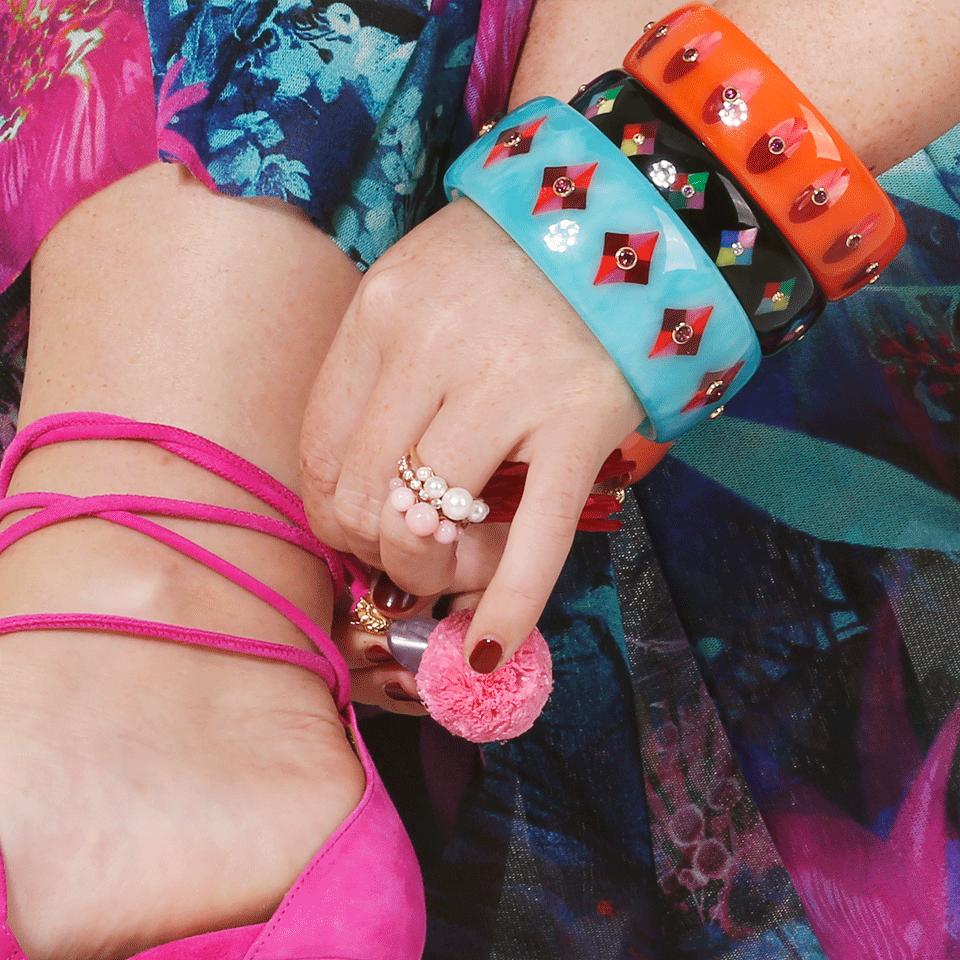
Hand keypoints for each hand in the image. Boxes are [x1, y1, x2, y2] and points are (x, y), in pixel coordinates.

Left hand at [301, 197, 668, 672]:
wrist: (628, 210)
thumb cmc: (510, 259)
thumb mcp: (420, 288)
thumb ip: (380, 375)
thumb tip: (362, 493)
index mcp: (381, 311)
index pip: (322, 450)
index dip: (333, 514)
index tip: (359, 530)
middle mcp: (432, 348)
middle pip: (366, 499)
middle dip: (379, 552)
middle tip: (412, 554)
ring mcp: (509, 387)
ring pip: (428, 528)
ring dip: (431, 573)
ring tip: (459, 564)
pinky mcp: (581, 423)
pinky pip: (536, 540)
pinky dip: (507, 606)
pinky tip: (488, 649)